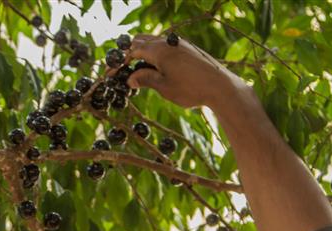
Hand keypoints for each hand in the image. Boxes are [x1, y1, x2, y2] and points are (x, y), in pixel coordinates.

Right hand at [124, 34, 245, 108]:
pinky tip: (156, 66)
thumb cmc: (191, 89)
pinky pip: (165, 45)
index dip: (119, 63)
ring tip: (137, 68)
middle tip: (121, 69)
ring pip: (154, 42)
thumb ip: (145, 80)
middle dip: (128, 53)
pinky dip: (154, 53)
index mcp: (159, 50)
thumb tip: (130, 79)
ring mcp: (178, 43)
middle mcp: (168, 42)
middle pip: (141, 41)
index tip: (110, 74)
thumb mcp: (164, 87)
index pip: (132, 51)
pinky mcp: (187, 48)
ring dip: (142, 52)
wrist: (221, 86)